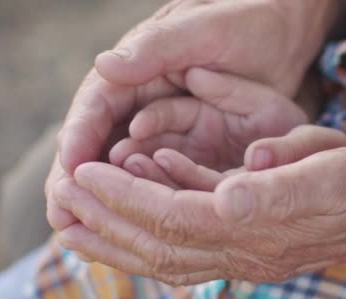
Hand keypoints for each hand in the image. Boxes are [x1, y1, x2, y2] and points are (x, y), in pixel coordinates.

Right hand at [47, 0, 338, 231]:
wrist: (284, 36)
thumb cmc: (246, 22)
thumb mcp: (206, 31)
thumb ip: (159, 48)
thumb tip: (103, 66)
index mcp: (138, 65)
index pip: (98, 104)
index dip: (79, 138)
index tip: (67, 173)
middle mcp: (142, 97)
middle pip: (100, 140)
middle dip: (79, 177)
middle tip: (62, 216)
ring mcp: (164, 123)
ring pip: (122, 163)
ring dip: (105, 195)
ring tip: (84, 229)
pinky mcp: (187, 142)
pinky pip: (157, 172)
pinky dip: (142, 196)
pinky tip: (130, 222)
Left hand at [53, 126, 345, 285]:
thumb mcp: (330, 173)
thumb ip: (279, 187)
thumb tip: (227, 197)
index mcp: (257, 231)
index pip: (173, 218)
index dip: (125, 198)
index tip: (83, 174)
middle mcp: (245, 253)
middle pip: (159, 247)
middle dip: (106, 224)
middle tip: (60, 201)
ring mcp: (246, 255)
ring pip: (166, 256)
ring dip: (118, 239)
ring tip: (76, 223)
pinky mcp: (250, 246)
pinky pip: (190, 245)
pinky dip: (152, 232)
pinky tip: (132, 213)